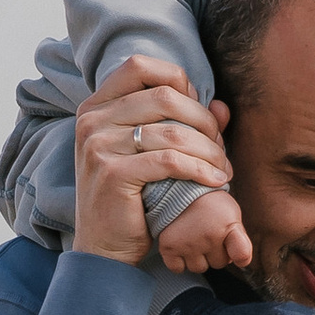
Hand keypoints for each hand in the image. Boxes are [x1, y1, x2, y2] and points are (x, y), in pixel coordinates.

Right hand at [73, 77, 234, 267]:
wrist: (103, 248)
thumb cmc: (132, 200)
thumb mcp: (150, 156)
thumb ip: (182, 126)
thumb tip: (223, 107)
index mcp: (96, 107)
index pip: (140, 66)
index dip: (178, 82)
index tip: (199, 113)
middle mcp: (91, 120)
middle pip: (164, 96)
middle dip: (203, 120)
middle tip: (220, 146)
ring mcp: (98, 145)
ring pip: (171, 131)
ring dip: (209, 149)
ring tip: (223, 168)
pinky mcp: (113, 174)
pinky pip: (170, 161)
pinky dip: (200, 169)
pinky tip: (216, 181)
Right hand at [156, 185, 254, 275]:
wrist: (176, 188)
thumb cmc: (207, 202)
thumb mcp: (230, 212)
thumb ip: (239, 238)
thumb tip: (241, 262)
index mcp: (227, 226)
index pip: (242, 254)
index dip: (240, 258)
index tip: (236, 256)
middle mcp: (208, 237)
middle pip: (218, 264)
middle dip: (215, 253)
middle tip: (207, 234)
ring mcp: (188, 243)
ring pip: (198, 268)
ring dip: (197, 258)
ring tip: (194, 238)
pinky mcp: (169, 247)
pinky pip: (177, 268)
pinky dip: (178, 261)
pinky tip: (181, 245)